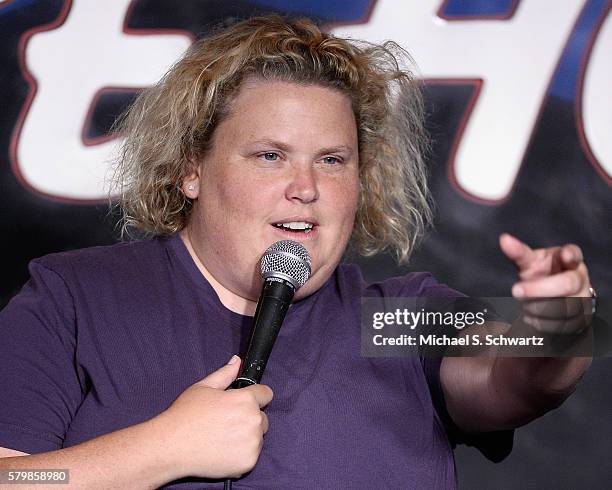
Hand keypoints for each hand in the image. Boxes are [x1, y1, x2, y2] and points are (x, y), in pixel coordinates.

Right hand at [156, 356, 272, 478]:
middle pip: (262, 418)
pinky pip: (252, 455)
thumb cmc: (185, 415)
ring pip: (258, 437)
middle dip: (249, 418)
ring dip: (246, 437)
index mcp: (245, 399)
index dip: (255, 396)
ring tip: (222, 438)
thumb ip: (225, 374)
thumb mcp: (203, 387)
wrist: (171, 447)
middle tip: (226, 423)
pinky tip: (223, 451)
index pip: (266, 394)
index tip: (244, 403)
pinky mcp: (248, 462)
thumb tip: (237, 361)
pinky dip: (241, 454)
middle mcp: (253, 420)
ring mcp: (252, 443)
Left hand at [499, 233, 592, 333]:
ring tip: (523, 304)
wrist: (551, 299)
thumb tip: (504, 238)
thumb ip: (519, 253)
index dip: (571, 255)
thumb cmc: (540, 274)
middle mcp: (579, 278)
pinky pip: (562, 324)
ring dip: (538, 307)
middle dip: (540, 289)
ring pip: (565, 307)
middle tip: (515, 291)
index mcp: (568, 260)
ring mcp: (583, 299)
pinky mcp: (580, 319)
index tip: (565, 255)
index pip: (575, 254)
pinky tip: (531, 316)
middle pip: (568, 284)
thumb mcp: (530, 262)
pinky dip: (542, 321)